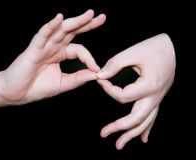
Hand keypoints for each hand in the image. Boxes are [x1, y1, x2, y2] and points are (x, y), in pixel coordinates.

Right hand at [0, 9, 105, 106]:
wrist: (15, 93)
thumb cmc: (35, 88)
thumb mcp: (62, 84)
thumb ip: (78, 78)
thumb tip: (96, 75)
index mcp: (59, 55)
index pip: (78, 49)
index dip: (89, 57)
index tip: (96, 69)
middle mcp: (52, 47)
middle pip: (71, 32)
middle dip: (86, 24)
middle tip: (101, 17)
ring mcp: (43, 46)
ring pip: (60, 30)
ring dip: (74, 21)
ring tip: (89, 15)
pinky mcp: (33, 49)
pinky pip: (42, 35)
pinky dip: (50, 26)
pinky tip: (58, 18)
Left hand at [97, 33, 175, 149]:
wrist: (179, 47)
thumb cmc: (157, 47)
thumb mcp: (133, 52)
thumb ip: (114, 64)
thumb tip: (99, 75)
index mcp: (148, 86)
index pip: (122, 97)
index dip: (108, 90)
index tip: (100, 80)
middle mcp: (154, 96)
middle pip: (135, 119)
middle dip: (119, 128)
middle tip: (103, 134)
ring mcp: (157, 99)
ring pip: (145, 122)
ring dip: (131, 134)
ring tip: (118, 145)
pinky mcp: (158, 97)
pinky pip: (153, 117)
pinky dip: (146, 129)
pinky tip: (142, 139)